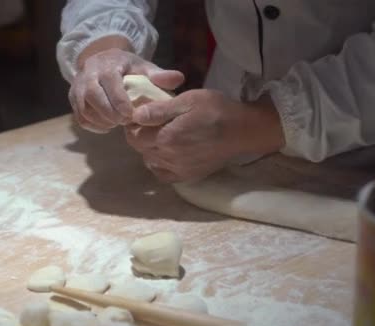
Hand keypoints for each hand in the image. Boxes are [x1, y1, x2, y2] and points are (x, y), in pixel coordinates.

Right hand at [69, 37, 183, 132]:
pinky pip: (80, 118)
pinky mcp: (73, 99)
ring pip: (84, 109)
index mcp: (107, 65)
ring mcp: (78, 87)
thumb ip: (159, 75)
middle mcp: (88, 75)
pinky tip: (108, 127)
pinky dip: (94, 126)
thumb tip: (178, 79)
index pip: (110, 82)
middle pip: (93, 96)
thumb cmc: (127, 68)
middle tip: (124, 122)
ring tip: (117, 124)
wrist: (103, 62)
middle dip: (109, 113)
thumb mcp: (143, 67)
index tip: (130, 114)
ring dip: (102, 121)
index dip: (119, 101)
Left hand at [124, 89, 284, 181]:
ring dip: (148, 148)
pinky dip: (158, 164)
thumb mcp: (188, 100)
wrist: (242, 131)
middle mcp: (169, 157)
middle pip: (139, 147)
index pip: (134, 134)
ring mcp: (178, 169)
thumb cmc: (216, 109)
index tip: (139, 114)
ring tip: (159, 134)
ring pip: (149, 160)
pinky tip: (165, 153)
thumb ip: (160, 110)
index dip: (132, 123)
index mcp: (167, 137)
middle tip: (148, 122)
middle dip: (138, 134)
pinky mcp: (187, 176)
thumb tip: (134, 115)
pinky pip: (162, 174)